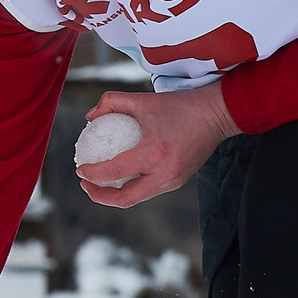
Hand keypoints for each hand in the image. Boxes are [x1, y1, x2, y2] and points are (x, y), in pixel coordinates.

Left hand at [77, 84, 238, 207]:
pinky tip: (121, 176)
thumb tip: (90, 117)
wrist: (217, 114)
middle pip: (124, 199)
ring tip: (100, 181)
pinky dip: (132, 187)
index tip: (80, 168)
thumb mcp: (143, 99)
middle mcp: (165, 173)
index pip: (114, 172)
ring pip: (137, 198)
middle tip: (86, 183)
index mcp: (154, 153)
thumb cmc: (180, 105)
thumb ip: (112, 102)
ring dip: (115, 195)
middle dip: (99, 196)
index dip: (92, 174)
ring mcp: (174, 180)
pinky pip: (149, 190)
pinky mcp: (179, 181)